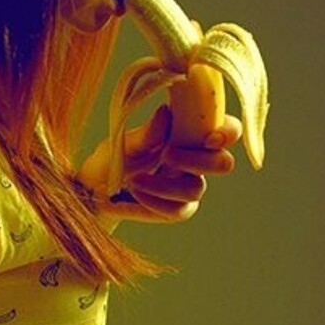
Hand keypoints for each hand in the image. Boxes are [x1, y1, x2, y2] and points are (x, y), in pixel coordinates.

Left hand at [105, 102, 241, 222]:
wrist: (95, 189)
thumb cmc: (114, 157)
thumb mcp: (125, 142)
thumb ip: (147, 133)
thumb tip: (165, 113)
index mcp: (191, 135)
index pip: (227, 130)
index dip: (229, 132)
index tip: (209, 137)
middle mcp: (197, 161)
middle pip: (223, 164)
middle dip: (198, 160)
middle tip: (166, 154)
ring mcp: (189, 187)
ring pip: (196, 189)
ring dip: (165, 185)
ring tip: (133, 180)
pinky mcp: (178, 209)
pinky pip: (178, 211)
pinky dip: (154, 202)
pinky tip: (134, 194)